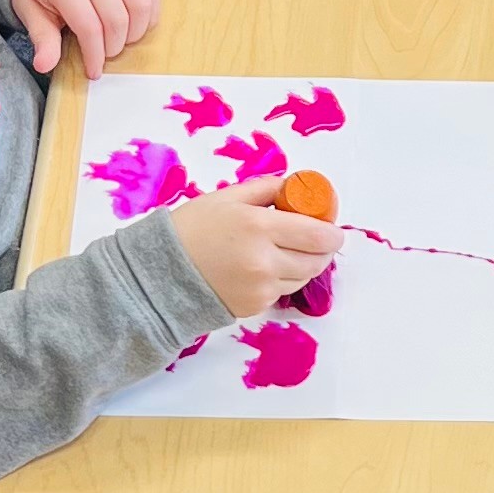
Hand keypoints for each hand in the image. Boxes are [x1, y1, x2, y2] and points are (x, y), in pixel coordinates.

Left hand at [9, 0, 160, 76]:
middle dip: (114, 46)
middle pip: (117, 18)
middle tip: (104, 54)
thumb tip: (43, 65)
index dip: (95, 55)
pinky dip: (149, 15)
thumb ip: (42, 39)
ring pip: (141, 4)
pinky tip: (134, 25)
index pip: (89, 26)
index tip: (93, 71)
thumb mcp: (30, 12)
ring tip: (120, 40)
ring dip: (135, 32)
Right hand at [169, 177, 340, 317]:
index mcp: (259, 227)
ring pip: (304, 277)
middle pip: (318, 259)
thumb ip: (266, 189)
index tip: (331, 226)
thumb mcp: (226, 198)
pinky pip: (284, 290)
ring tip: (289, 250)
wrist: (161, 273)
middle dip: (323, 248)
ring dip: (305, 263)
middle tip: (315, 237)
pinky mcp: (257, 306)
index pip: (318, 235)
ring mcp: (263, 287)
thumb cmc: (191, 230)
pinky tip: (265, 266)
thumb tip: (294, 186)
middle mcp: (265, 261)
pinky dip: (283, 278)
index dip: (332, 232)